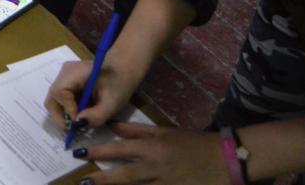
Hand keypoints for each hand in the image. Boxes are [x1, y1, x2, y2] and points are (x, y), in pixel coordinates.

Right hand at [45, 59, 140, 130]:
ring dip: (65, 115)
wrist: (124, 69)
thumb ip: (96, 115)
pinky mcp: (67, 82)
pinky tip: (83, 113)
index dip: (67, 111)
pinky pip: (61, 99)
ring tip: (81, 121)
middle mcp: (64, 73)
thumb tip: (77, 125)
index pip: (59, 93)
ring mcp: (64, 77)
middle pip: (52, 98)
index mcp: (74, 72)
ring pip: (55, 101)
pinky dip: (69, 110)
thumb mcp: (113, 102)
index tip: (81, 123)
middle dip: (61, 117)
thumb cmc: (120, 83)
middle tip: (75, 129)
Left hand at [74, 123, 227, 184]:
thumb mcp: (164, 132)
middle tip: (83, 182)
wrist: (226, 160)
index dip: (98, 151)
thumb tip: (112, 125)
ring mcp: (166, 183)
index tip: (78, 153)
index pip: (120, 149)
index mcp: (153, 147)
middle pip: (125, 175)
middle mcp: (157, 167)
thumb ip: (137, 131)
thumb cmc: (193, 143)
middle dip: (102, 180)